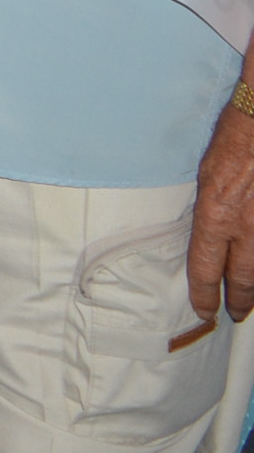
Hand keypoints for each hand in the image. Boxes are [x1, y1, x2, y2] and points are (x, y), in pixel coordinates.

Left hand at [191, 97, 253, 326]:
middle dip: (241, 300)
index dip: (204, 294)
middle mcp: (247, 228)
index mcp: (216, 215)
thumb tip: (213, 233)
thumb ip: (211, 209)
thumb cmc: (235, 139)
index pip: (205, 268)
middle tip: (237, 313)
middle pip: (244, 279)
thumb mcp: (208, 174)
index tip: (204, 310)